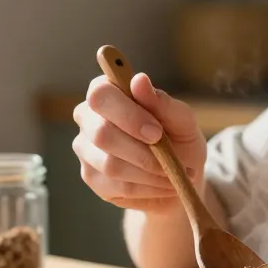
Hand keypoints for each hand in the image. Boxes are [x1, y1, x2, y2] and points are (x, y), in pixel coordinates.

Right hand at [72, 72, 205, 213]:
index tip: (156, 132)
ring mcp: (86, 149)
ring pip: (110, 164)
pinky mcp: (91, 178)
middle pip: (101, 133)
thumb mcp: (182, 121)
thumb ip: (162, 102)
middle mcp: (88, 118)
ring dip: (149, 172)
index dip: (128, 115)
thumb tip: (139, 80)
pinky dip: (146, 188)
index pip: (101, 95)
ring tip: (172, 174)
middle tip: (170, 159)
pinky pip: (117, 186)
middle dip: (141, 151)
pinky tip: (161, 184)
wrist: (179, 175)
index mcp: (108, 92)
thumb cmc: (179, 139)